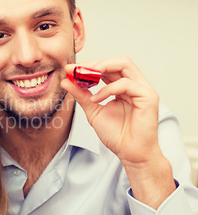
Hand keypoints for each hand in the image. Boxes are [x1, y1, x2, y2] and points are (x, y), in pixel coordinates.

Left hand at [61, 57, 174, 207]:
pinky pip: (126, 84)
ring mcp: (143, 89)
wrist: (129, 153)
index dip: (89, 66)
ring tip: (85, 78)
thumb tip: (66, 81)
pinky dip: (108, 89)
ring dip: (102, 68)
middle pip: (117, 61)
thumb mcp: (93, 110)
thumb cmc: (116, 134)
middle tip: (76, 70)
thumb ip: (81, 95)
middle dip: (95, 64)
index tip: (70, 69)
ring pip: (124, 65)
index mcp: (123, 87)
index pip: (108, 68)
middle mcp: (135, 85)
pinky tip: (96, 99)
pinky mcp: (148, 96)